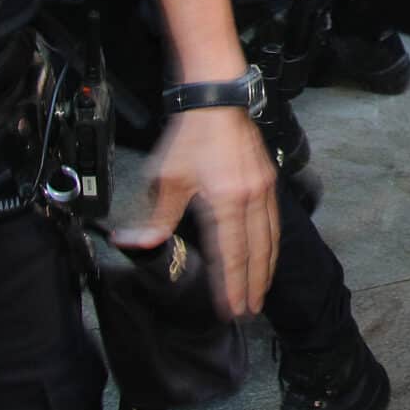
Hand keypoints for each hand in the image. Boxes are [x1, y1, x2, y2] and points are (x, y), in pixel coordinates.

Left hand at [118, 107, 279, 317]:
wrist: (216, 100)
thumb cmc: (192, 135)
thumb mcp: (168, 179)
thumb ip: (157, 218)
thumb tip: (135, 244)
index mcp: (226, 202)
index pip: (230, 255)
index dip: (230, 285)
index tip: (230, 309)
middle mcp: (251, 198)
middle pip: (256, 252)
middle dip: (253, 285)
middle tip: (250, 310)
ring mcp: (263, 189)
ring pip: (270, 238)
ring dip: (266, 268)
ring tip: (262, 289)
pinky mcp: (266, 179)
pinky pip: (274, 220)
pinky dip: (272, 243)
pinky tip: (268, 251)